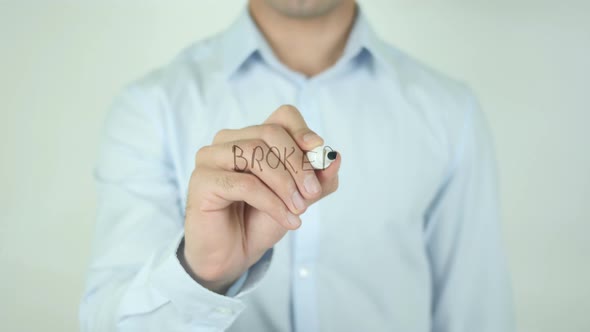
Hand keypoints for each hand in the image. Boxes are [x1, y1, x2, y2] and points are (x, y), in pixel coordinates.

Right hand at [180, 105, 340, 292]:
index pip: (282, 116)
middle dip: (297, 163)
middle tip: (312, 193)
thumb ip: (318, 180)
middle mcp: (228, 141)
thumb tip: (335, 158)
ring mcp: (210, 158)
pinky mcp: (202, 181)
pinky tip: (287, 219)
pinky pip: (244, 184)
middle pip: (270, 132)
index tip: (318, 150)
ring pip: (254, 153)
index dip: (302, 130)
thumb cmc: (260, 221)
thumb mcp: (298, 198)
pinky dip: (272, 202)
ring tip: (299, 209)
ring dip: (284, 184)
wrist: (233, 255)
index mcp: (252, 137)